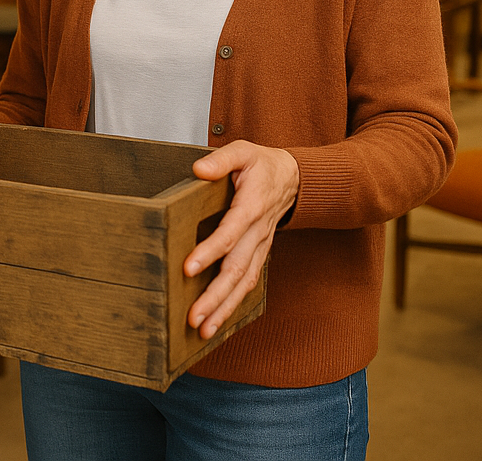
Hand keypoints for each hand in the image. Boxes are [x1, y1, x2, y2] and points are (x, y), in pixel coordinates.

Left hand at [184, 140, 299, 338]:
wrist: (294, 178)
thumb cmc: (262, 164)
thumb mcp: (243, 152)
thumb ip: (221, 159)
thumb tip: (198, 169)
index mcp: (251, 207)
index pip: (229, 234)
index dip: (209, 252)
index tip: (187, 269)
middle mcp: (257, 233)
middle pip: (236, 269)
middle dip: (215, 296)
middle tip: (193, 317)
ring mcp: (260, 247)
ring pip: (244, 283)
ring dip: (224, 308)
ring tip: (203, 329)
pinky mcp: (259, 254)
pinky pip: (248, 283)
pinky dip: (234, 305)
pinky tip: (217, 322)